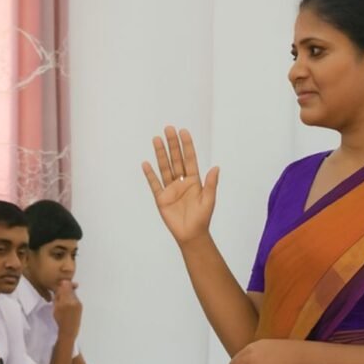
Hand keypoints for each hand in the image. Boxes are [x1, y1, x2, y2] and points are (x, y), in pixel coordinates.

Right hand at [52, 280, 82, 339]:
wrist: (69, 330)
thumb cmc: (59, 320)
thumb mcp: (55, 307)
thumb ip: (57, 296)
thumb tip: (59, 287)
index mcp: (66, 300)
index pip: (66, 285)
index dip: (63, 284)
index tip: (59, 285)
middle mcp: (74, 300)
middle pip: (70, 288)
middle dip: (66, 289)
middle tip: (60, 294)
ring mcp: (78, 303)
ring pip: (73, 293)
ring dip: (69, 294)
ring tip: (64, 301)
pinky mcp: (81, 305)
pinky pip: (75, 298)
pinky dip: (71, 299)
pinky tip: (68, 305)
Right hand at [141, 126, 219, 245]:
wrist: (191, 234)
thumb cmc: (202, 218)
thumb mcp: (209, 200)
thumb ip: (211, 184)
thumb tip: (216, 167)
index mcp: (194, 180)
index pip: (190, 159)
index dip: (187, 146)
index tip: (183, 132)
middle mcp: (181, 182)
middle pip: (176, 159)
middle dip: (172, 144)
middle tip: (168, 129)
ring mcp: (170, 189)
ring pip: (164, 168)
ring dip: (160, 154)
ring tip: (156, 139)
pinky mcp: (161, 198)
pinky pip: (154, 184)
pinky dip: (150, 174)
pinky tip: (146, 163)